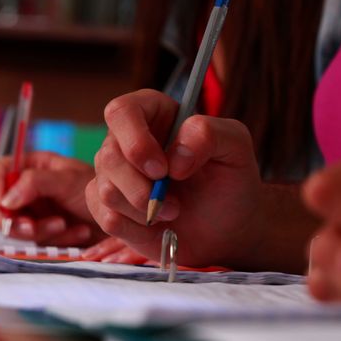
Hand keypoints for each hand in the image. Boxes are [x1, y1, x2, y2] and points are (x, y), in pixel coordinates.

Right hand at [0, 151, 102, 245]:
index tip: (4, 203)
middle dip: (11, 218)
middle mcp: (22, 187)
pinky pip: (32, 241)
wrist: (120, 217)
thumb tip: (5, 199)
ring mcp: (28, 211)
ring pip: (11, 226)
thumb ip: (35, 183)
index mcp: (27, 164)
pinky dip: (52, 239)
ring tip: (62, 225)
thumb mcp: (68, 179)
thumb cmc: (97, 189)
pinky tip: (76, 233)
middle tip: (30, 227)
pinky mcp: (38, 232)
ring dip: (36, 229)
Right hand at [87, 89, 263, 266]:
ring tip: (174, 211)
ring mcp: (114, 175)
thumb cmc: (230, 178)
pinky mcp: (110, 208)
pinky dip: (136, 229)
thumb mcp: (236, 146)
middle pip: (108, 156)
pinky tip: (159, 226)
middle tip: (177, 202)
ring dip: (145, 209)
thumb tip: (174, 157)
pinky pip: (105, 218)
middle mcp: (126, 140)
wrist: (228, 226)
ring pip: (105, 190)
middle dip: (143, 188)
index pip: (121, 111)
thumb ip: (209, 134)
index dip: (135, 141)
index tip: (162, 169)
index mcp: (153, 113)